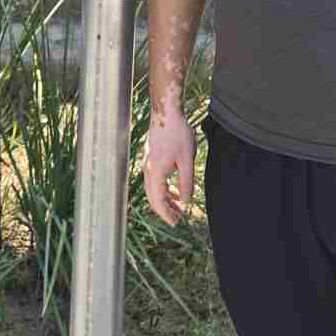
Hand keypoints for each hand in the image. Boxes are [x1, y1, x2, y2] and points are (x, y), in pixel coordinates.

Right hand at [144, 110, 196, 226]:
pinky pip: (156, 180)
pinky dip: (165, 188)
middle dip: (165, 210)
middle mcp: (148, 170)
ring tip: (179, 207)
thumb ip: (186, 183)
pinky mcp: (152, 158)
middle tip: (177, 219)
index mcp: (156, 173)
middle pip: (153, 197)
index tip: (176, 223)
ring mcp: (149, 163)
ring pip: (154, 189)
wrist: (166, 112)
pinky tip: (176, 190)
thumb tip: (186, 202)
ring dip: (166, 199)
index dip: (166, 214)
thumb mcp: (187, 160)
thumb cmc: (177, 134)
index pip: (157, 201)